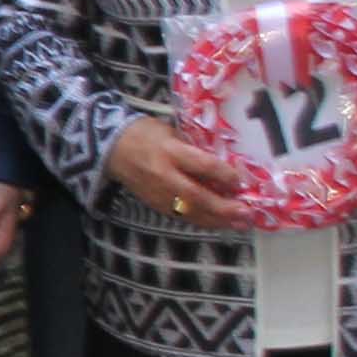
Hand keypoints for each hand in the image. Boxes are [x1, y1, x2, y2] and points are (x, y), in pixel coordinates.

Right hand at [104, 118, 252, 230]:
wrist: (111, 149)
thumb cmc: (145, 134)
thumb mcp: (170, 131)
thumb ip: (193, 148)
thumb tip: (221, 165)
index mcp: (169, 151)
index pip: (201, 165)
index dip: (223, 175)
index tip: (239, 182)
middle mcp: (163, 175)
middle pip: (197, 196)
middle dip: (223, 207)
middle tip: (246, 213)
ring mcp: (158, 194)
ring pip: (190, 212)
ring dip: (217, 220)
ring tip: (239, 224)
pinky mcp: (155, 205)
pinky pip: (182, 216)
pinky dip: (202, 221)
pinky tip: (218, 223)